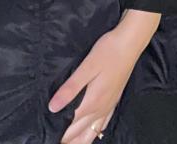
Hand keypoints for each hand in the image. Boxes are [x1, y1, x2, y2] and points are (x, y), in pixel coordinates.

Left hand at [50, 10, 159, 143]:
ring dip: (77, 141)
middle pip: (78, 134)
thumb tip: (52, 107)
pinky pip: (103, 126)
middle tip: (50, 138)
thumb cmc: (108, 51)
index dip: (55, 133)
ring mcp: (108, 107)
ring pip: (91, 134)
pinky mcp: (114, 102)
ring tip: (65, 143)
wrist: (131, 43)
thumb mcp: (87, 66)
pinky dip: (93, 134)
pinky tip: (90, 134)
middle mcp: (100, 109)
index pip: (69, 127)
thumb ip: (70, 88)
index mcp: (91, 102)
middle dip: (64, 140)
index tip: (45, 135)